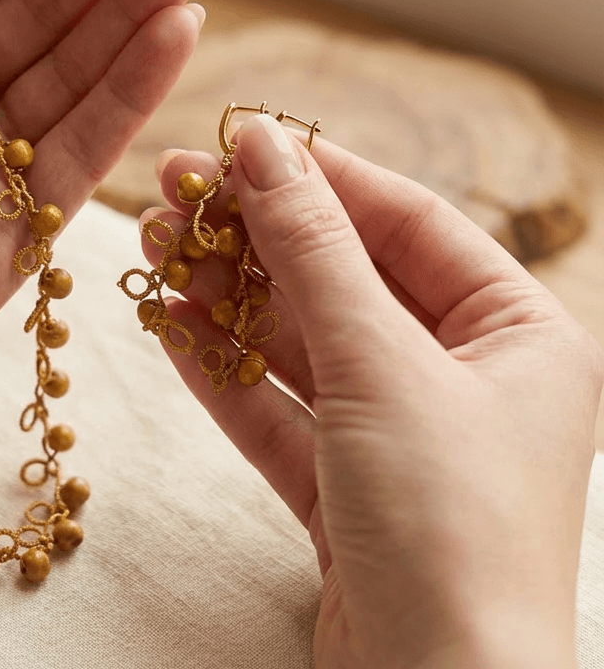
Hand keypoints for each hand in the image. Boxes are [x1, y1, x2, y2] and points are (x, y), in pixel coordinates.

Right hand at [144, 114, 600, 668]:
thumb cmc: (448, 525)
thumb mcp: (378, 361)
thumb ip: (313, 250)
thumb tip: (262, 148)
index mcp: (516, 331)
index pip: (406, 220)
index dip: (318, 176)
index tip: (236, 143)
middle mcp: (464, 376)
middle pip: (342, 278)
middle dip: (254, 238)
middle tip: (169, 192)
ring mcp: (400, 433)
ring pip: (299, 343)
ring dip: (225, 299)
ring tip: (152, 250)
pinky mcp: (345, 486)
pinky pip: (278, 409)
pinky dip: (223, 372)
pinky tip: (167, 325)